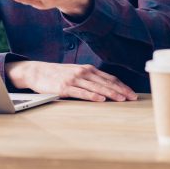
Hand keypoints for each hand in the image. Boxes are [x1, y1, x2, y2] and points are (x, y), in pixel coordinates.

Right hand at [6, 60, 137, 101]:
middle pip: (105, 82)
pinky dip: (92, 96)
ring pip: (96, 87)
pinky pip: (81, 92)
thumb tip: (106, 87)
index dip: (122, 85)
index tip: (132, 93)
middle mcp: (82, 72)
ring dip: (110, 93)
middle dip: (121, 90)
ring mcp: (74, 79)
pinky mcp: (64, 87)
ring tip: (121, 99)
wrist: (37, 71)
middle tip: (133, 98)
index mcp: (87, 69)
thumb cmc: (57, 74)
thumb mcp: (75, 72)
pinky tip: (100, 100)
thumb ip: (89, 78)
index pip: (109, 78)